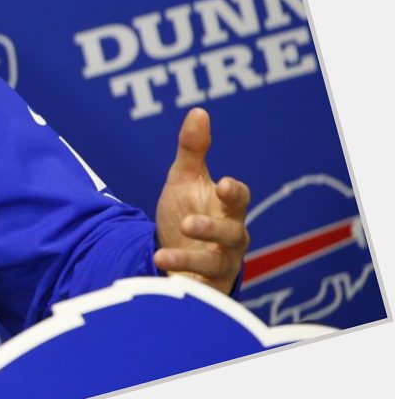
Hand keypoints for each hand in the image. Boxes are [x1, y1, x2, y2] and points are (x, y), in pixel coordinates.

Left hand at [153, 108, 250, 294]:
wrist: (173, 256)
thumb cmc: (186, 214)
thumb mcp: (184, 181)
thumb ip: (192, 151)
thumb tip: (199, 111)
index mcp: (226, 208)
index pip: (239, 198)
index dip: (234, 192)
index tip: (223, 184)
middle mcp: (229, 237)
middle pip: (233, 233)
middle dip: (213, 228)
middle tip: (189, 223)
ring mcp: (220, 264)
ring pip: (215, 263)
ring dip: (191, 259)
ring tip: (162, 255)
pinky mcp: (207, 287)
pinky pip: (201, 287)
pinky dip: (183, 281)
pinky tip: (161, 275)